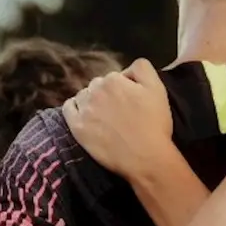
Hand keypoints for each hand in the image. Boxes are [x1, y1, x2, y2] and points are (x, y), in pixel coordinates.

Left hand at [63, 59, 175, 177]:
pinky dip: (75, 108)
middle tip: (120, 111)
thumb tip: (127, 69)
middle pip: (98, 86)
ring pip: (83, 96)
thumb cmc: (154, 123)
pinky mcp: (77, 127)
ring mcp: (84, 109)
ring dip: (92, 101)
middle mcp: (95, 91)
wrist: (145, 156)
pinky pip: (68, 108)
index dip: (124, 88)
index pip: (115, 77)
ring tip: (105, 117)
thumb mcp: (157, 88)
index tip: (131, 102)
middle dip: (107, 94)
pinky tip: (85, 116)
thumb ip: (142, 68)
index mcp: (113, 79)